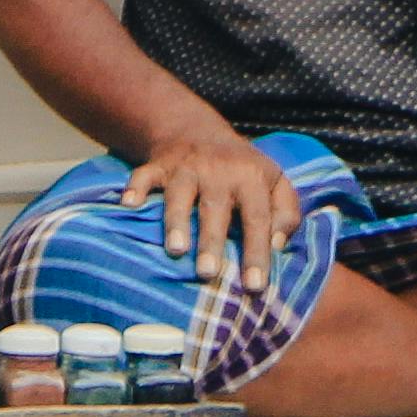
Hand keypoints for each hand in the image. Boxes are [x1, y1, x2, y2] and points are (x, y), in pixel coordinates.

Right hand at [121, 123, 302, 288]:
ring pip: (180, 194)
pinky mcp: (159, 165)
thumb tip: (278, 245)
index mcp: (251, 178)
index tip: (254, 286)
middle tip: (208, 274)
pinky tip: (129, 204)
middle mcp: (219, 171)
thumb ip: (287, 214)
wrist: (198, 129)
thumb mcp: (276, 182)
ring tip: (175, 250)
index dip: (257, 253)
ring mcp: (186, 166)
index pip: (258, 218)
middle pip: (216, 209)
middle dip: (212, 241)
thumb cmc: (243, 169)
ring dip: (176, 221)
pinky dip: (135, 188)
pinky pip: (145, 175)